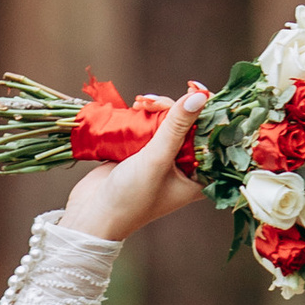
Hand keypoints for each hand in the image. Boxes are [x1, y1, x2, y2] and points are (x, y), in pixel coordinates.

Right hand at [63, 85, 207, 244]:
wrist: (92, 214)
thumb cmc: (130, 198)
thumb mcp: (156, 160)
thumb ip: (177, 127)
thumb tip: (199, 95)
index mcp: (199, 177)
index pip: (213, 138)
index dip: (207, 112)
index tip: (195, 90)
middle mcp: (185, 167)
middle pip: (191, 125)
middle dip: (176, 108)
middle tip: (155, 103)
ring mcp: (164, 159)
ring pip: (170, 123)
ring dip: (158, 108)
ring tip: (142, 104)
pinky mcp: (144, 152)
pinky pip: (152, 126)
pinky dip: (146, 114)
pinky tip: (137, 106)